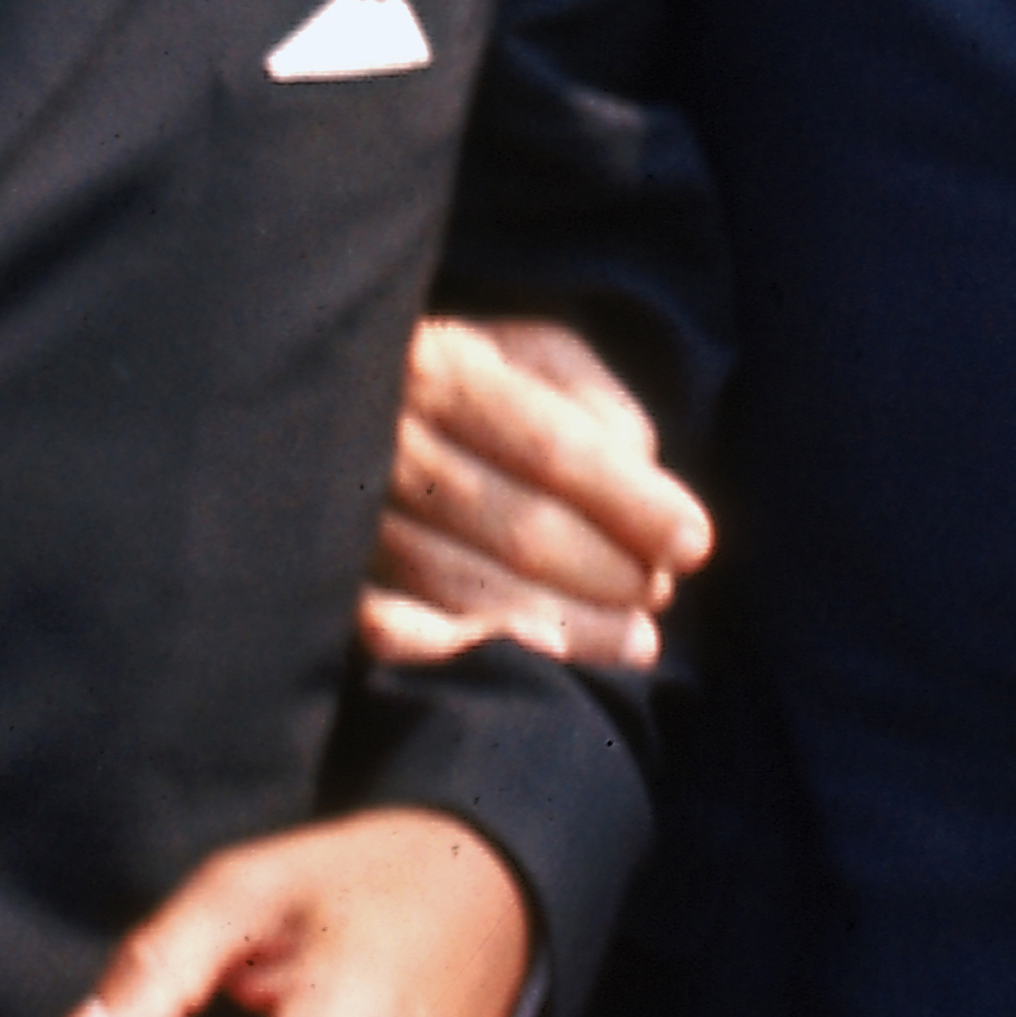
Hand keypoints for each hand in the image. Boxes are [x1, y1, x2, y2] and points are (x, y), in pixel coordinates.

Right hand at [361, 315, 713, 674]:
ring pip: (468, 590)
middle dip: (608, 573)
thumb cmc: (461, 379)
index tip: (694, 544)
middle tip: (658, 595)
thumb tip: (643, 478)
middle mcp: (380, 436)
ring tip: (635, 640)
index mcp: (436, 364)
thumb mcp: (531, 356)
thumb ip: (595, 406)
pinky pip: (394, 632)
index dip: (631, 505)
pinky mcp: (320, 576)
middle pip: (518, 530)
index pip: (552, 450)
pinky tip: (536, 661)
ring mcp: (342, 514)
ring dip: (567, 626)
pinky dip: (470, 651)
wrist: (325, 400)